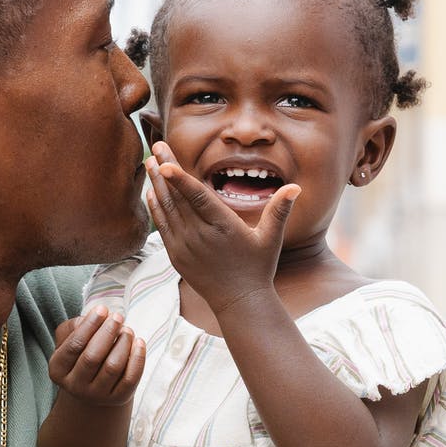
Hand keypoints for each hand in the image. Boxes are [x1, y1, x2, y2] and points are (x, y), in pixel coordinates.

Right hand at [48, 304, 144, 406]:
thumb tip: (95, 317)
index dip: (89, 325)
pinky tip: (139, 342)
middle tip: (118, 316)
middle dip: (107, 332)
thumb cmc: (80, 356)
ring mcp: (97, 395)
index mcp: (58, 370)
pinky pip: (130, 378)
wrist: (93, 389)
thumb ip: (75, 326)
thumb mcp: (69, 341)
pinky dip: (137, 358)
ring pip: (113, 367)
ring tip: (127, 330)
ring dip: (123, 343)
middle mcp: (75, 386)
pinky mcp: (118, 399)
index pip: (74, 345)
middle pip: (93, 357)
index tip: (102, 309)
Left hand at [143, 140, 297, 318]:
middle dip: (164, 169)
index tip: (165, 162)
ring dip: (157, 184)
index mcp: (223, 227)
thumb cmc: (258, 267)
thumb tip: (295, 187)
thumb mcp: (270, 238)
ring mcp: (185, 247)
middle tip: (155, 145)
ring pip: (167, 209)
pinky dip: (156, 208)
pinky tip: (151, 191)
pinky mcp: (176, 256)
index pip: (198, 198)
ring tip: (150, 161)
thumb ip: (279, 210)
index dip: (180, 180)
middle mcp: (200, 236)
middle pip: (177, 197)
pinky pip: (163, 227)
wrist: (239, 302)